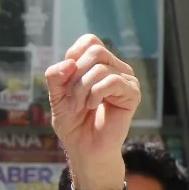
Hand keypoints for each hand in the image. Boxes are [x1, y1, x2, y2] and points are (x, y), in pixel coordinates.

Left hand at [45, 35, 142, 189]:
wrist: (84, 148)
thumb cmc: (72, 122)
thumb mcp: (56, 96)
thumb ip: (56, 77)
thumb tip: (68, 62)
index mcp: (99, 64)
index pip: (89, 41)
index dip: (72, 56)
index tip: (65, 80)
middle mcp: (115, 68)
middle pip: (95, 51)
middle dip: (74, 76)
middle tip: (70, 98)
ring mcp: (126, 80)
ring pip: (100, 68)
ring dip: (81, 89)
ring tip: (78, 106)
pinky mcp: (132, 93)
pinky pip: (111, 81)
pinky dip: (94, 94)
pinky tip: (92, 106)